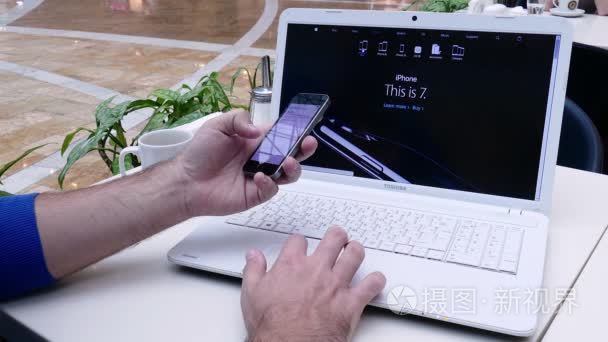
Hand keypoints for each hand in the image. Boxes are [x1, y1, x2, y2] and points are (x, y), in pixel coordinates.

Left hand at [175, 109, 316, 216]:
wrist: (186, 181)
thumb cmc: (199, 153)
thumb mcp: (218, 125)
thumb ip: (240, 120)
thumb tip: (259, 131)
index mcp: (255, 141)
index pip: (281, 134)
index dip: (294, 131)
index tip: (303, 127)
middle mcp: (262, 158)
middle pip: (291, 154)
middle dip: (304, 149)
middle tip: (309, 143)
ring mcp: (260, 177)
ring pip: (287, 173)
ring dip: (293, 167)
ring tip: (288, 162)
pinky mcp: (255, 194)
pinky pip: (271, 189)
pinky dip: (270, 183)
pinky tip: (259, 177)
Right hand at [241, 227, 386, 341]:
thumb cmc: (272, 325)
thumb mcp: (251, 293)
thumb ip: (253, 270)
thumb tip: (252, 256)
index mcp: (292, 265)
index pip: (298, 241)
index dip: (300, 241)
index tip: (301, 245)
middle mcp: (317, 270)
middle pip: (333, 240)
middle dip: (337, 236)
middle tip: (338, 236)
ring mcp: (336, 285)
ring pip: (354, 256)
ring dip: (356, 251)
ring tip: (355, 249)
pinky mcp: (350, 303)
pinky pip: (371, 286)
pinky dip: (376, 282)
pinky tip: (376, 280)